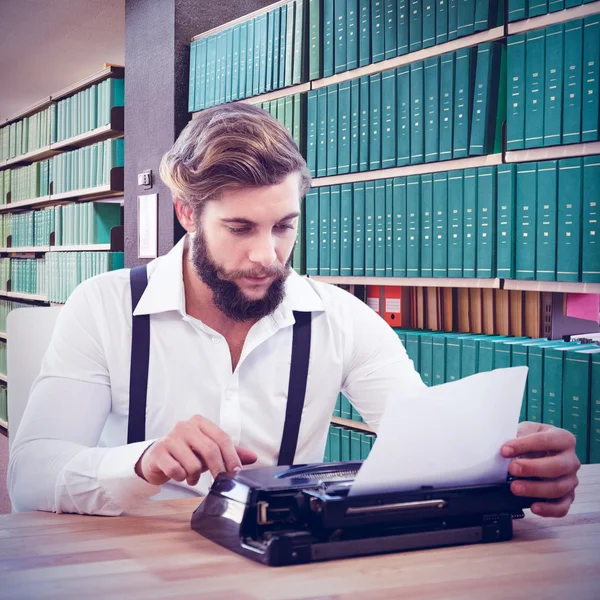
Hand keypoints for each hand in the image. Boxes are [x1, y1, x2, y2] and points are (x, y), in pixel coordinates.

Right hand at [135, 415, 257, 485]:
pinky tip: (180, 475)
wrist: (157, 458)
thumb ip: (229, 452)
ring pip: (193, 463)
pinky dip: (181, 478)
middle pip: (210, 449)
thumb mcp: (208, 450)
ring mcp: (170, 438)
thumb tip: (253, 457)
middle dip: (218, 469)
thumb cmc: (185, 453)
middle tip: (220, 481)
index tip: (236, 472)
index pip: (222, 438)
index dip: (231, 457)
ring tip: (191, 475)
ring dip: (195, 476)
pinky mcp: (158, 452)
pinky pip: (177, 470)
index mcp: (200, 422)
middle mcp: (184, 426)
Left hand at [501, 422, 580, 517]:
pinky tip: (533, 507)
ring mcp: (570, 479)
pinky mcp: (567, 496)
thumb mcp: (525, 431)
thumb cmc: (532, 440)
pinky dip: (548, 509)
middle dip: (532, 468)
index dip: (524, 445)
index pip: (546, 441)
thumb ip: (518, 436)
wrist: (537, 449)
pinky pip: (562, 507)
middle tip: (512, 468)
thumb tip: (505, 447)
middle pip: (557, 466)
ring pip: (558, 488)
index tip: (505, 450)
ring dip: (535, 489)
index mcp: (563, 439)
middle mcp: (570, 460)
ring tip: (515, 487)